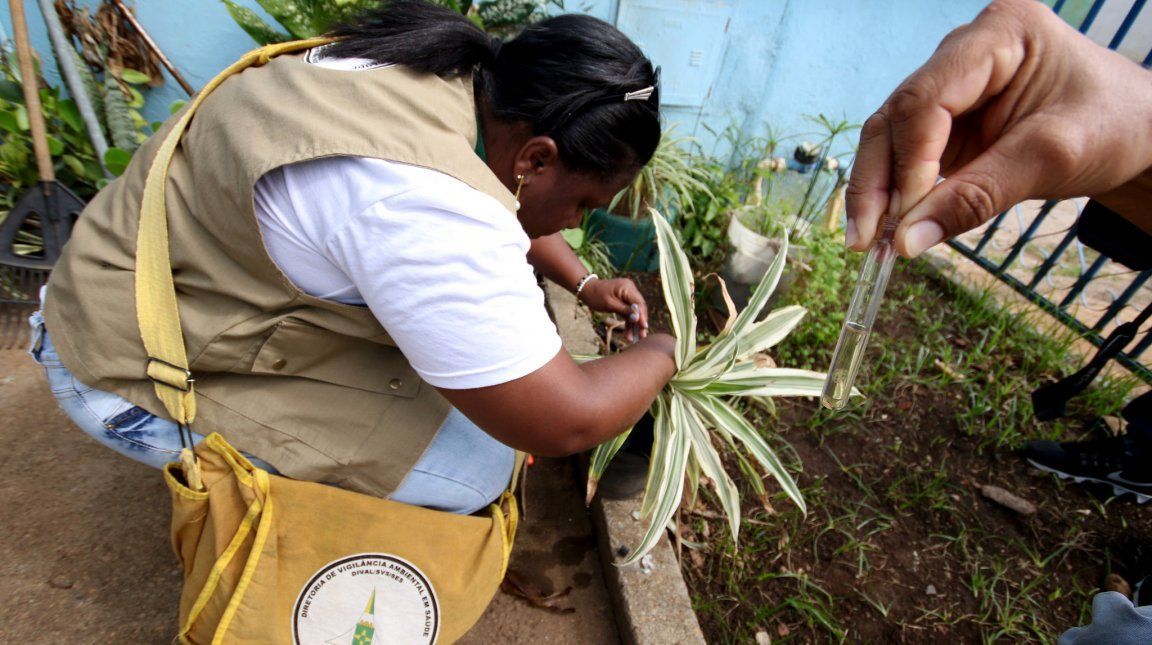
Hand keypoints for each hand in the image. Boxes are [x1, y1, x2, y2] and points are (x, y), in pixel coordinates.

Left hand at [578, 277, 648, 340]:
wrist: (586, 290)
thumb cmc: (596, 296)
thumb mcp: (610, 304)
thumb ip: (625, 310)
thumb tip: (637, 318)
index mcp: (627, 287)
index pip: (639, 303)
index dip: (643, 316)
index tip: (644, 327)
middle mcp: (630, 290)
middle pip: (639, 308)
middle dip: (640, 323)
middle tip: (642, 336)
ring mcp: (628, 295)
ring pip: (634, 312)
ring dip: (634, 325)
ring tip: (633, 339)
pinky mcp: (624, 301)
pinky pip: (628, 312)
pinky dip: (628, 322)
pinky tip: (628, 334)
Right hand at [846, 0, 1151, 257]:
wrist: (1139, 131)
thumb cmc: (1113, 126)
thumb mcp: (1051, 160)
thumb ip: (978, 196)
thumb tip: (909, 241)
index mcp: (998, 34)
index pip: (927, 98)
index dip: (909, 161)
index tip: (905, 218)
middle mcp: (962, 53)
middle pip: (896, 116)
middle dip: (877, 181)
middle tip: (866, 239)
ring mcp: (951, 86)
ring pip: (889, 137)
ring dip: (876, 192)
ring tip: (871, 242)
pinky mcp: (947, 121)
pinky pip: (905, 156)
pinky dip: (895, 195)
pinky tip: (887, 230)